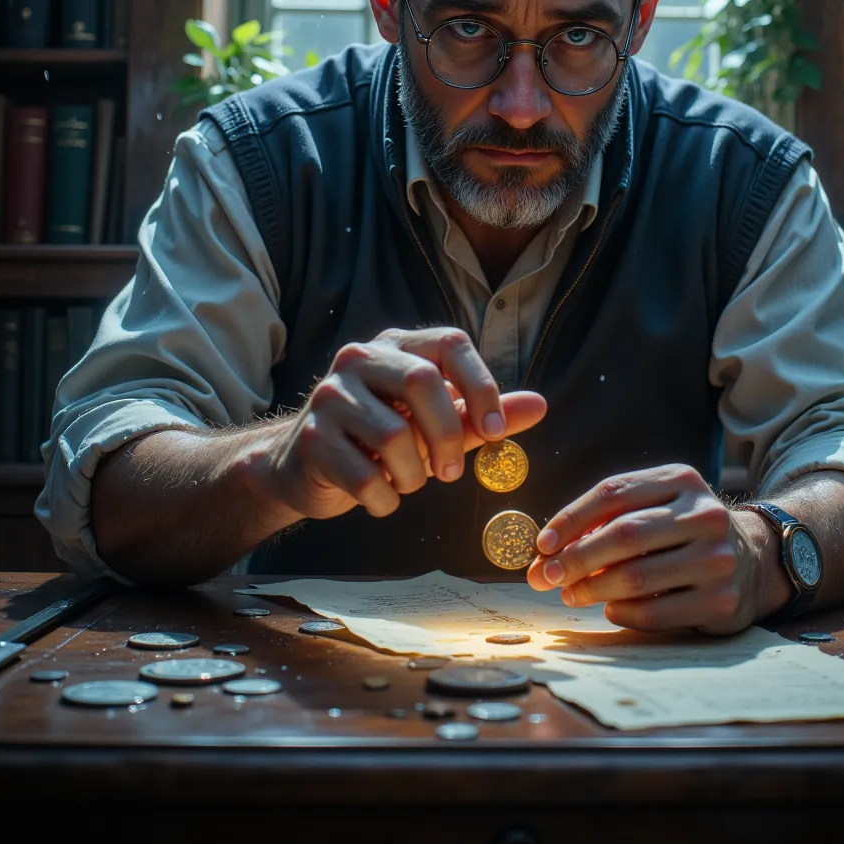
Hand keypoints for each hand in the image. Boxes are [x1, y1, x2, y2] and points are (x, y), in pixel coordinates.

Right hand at [263, 327, 545, 521]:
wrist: (303, 467)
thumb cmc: (380, 442)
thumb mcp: (434, 424)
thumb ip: (481, 415)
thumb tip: (540, 405)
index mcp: (396, 346)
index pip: (450, 343)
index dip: (481, 385)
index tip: (498, 431)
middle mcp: (359, 359)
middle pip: (422, 382)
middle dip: (448, 436)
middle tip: (452, 472)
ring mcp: (330, 396)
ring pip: (393, 436)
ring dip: (414, 476)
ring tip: (406, 480)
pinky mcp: (310, 439)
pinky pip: (365, 478)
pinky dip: (385, 500)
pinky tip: (380, 496)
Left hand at [526, 464, 788, 633]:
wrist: (753, 560)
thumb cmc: (682, 532)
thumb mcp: (655, 507)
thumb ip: (604, 522)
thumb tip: (544, 556)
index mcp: (681, 480)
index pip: (614, 492)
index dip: (571, 517)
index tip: (543, 543)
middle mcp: (704, 514)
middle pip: (624, 534)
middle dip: (577, 558)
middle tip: (548, 576)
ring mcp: (717, 558)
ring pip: (637, 577)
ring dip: (593, 590)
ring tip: (572, 594)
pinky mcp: (721, 600)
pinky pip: (656, 613)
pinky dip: (623, 613)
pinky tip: (610, 609)